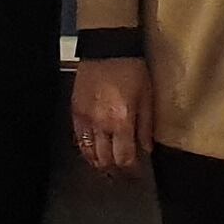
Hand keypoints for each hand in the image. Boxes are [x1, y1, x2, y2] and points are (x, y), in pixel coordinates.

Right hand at [70, 56, 152, 175]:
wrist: (107, 48)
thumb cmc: (132, 69)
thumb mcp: (147, 96)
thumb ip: (146, 125)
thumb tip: (146, 148)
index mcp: (122, 121)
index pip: (124, 158)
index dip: (131, 170)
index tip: (137, 173)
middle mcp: (101, 124)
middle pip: (105, 160)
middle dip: (115, 171)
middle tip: (123, 174)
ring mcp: (85, 119)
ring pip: (89, 153)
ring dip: (100, 163)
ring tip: (109, 167)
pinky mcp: (75, 112)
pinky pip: (79, 139)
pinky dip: (86, 150)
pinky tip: (93, 152)